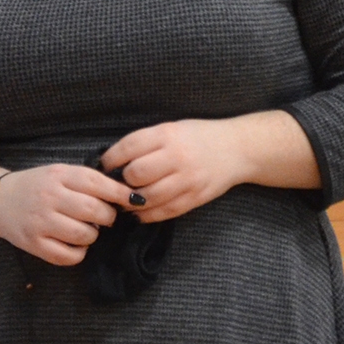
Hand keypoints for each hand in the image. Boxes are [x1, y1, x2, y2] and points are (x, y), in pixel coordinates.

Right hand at [0, 164, 132, 265]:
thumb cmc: (37, 186)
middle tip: (105, 217)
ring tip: (86, 228)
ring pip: (85, 235)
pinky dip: (79, 252)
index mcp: (58, 176)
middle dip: (108, 217)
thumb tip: (125, 195)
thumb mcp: (60, 173)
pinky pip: (70, 256)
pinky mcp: (34, 244)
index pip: (97, 183)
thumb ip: (88, 181)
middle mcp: (49, 198)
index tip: (133, 200)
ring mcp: (40, 222)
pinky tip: (74, 243)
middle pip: (94, 211)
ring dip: (93, 234)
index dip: (120, 194)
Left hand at [101, 119, 245, 223]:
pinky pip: (163, 212)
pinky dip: (146, 215)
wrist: (237, 149)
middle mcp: (177, 157)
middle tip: (119, 182)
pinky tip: (139, 211)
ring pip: (147, 197)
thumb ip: (146, 143)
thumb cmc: (199, 137)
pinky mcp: (194, 198)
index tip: (106, 165)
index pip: (129, 147)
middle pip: (135, 174)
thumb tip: (115, 161)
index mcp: (168, 135)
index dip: (111, 159)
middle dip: (122, 180)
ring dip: (131, 201)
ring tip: (126, 198)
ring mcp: (187, 180)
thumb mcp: (172, 129)